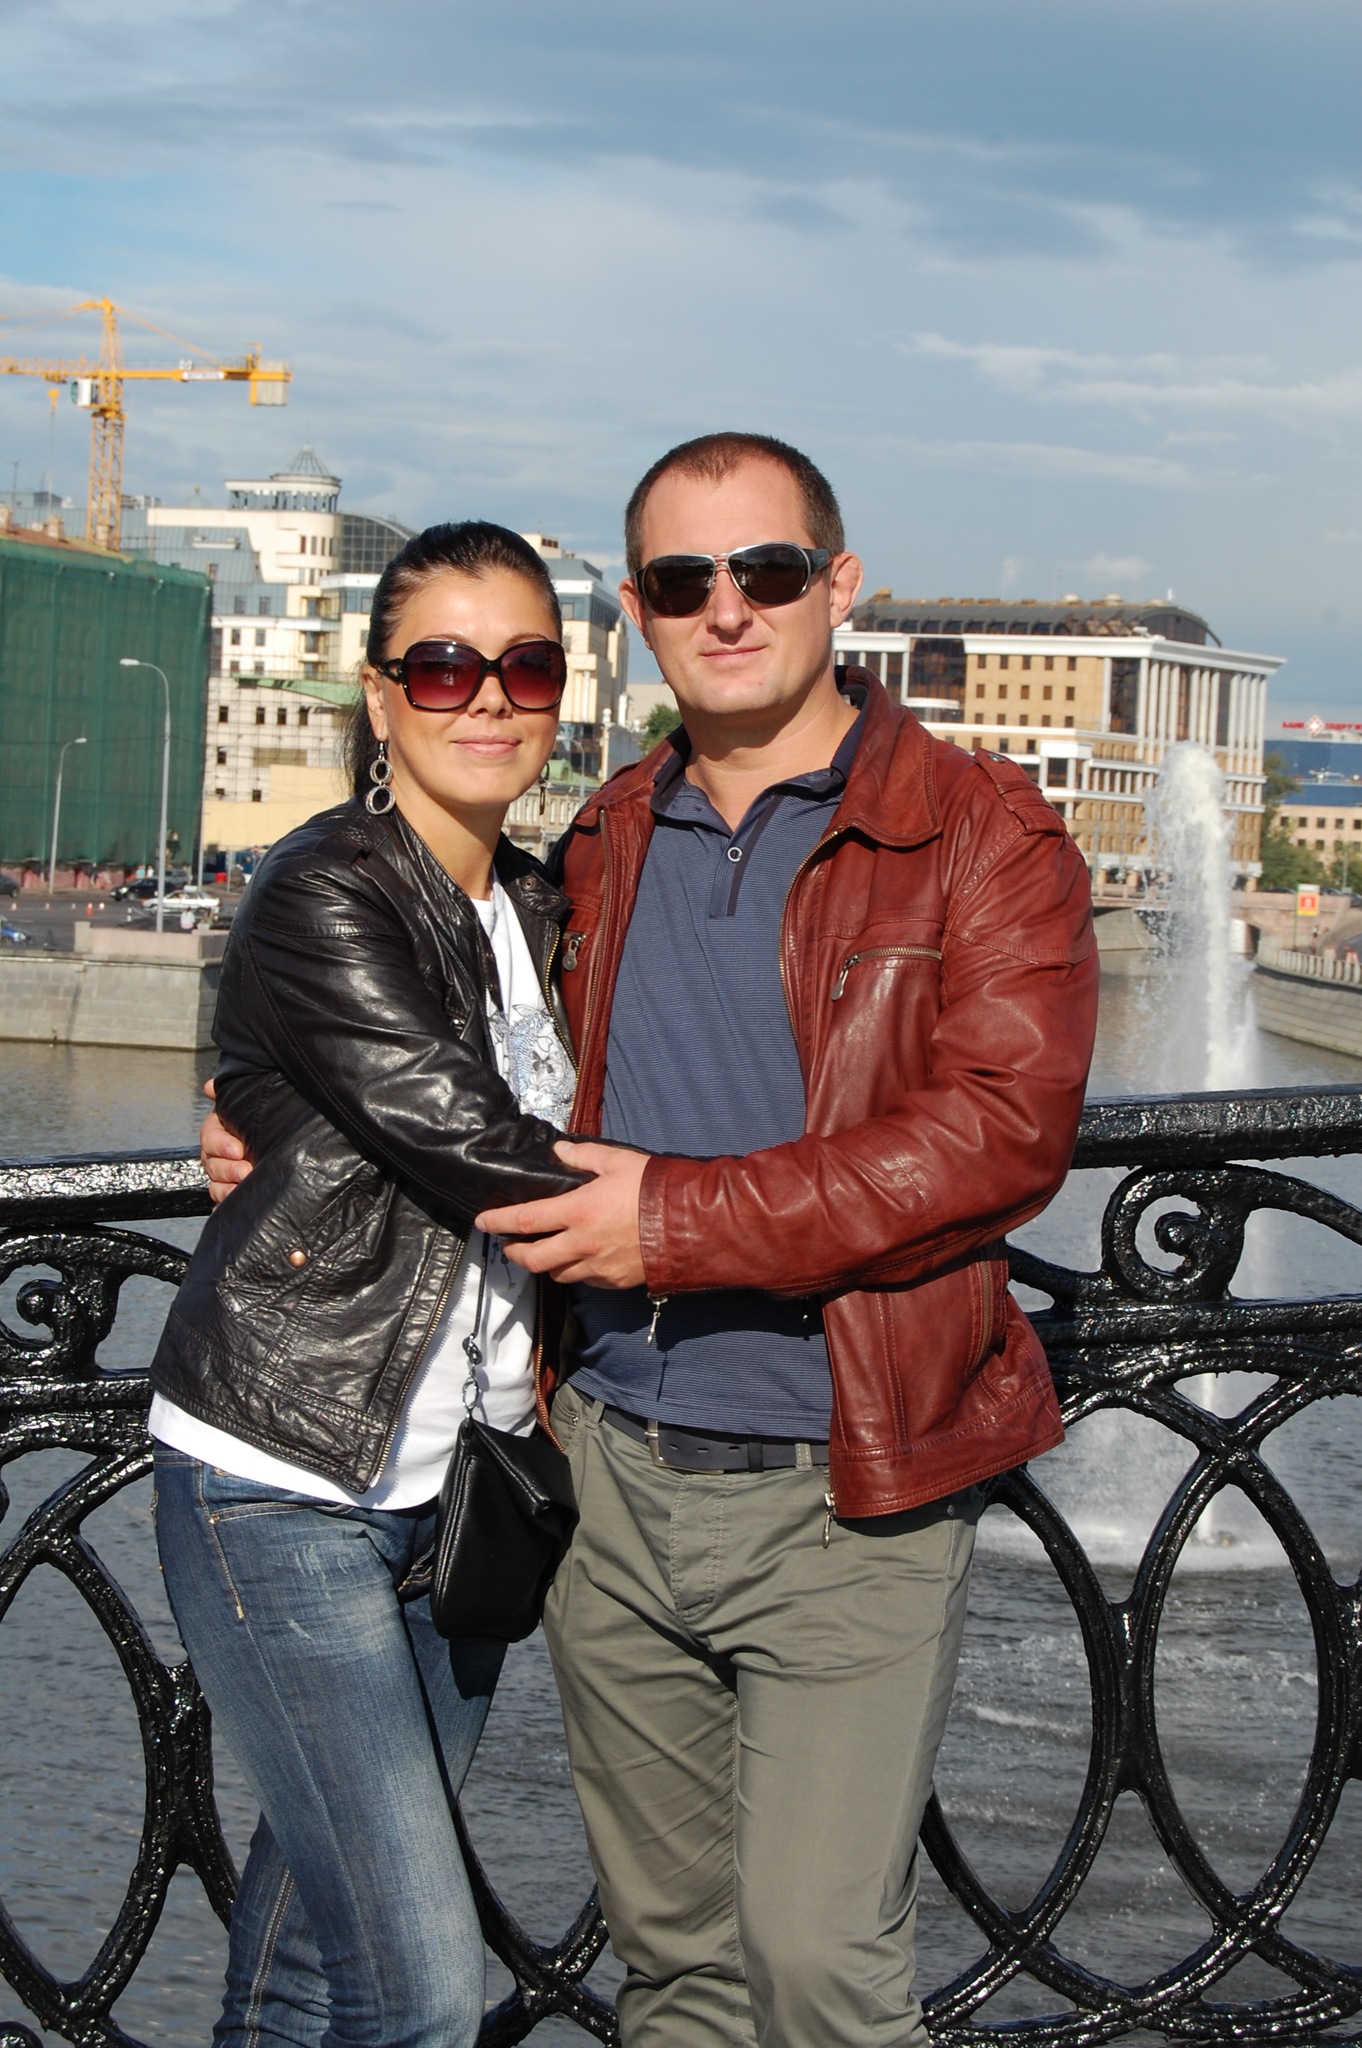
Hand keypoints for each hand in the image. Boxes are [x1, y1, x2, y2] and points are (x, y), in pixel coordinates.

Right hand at [200, 1079, 251, 1204]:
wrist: (278, 1136)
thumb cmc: (259, 1116)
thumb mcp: (246, 1103)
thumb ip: (230, 1095)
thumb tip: (210, 1086)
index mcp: (217, 1130)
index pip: (209, 1136)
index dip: (221, 1144)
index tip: (238, 1150)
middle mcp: (216, 1153)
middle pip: (211, 1164)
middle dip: (228, 1169)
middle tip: (246, 1171)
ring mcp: (223, 1174)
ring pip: (215, 1185)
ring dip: (226, 1189)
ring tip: (243, 1189)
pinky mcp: (231, 1191)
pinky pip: (222, 1202)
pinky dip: (227, 1204)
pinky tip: (236, 1206)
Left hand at [475, 1141, 648, 1287]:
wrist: (691, 1223)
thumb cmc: (654, 1188)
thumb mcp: (618, 1161)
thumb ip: (584, 1155)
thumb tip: (559, 1151)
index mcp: (577, 1212)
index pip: (523, 1220)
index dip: (497, 1222)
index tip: (482, 1221)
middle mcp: (581, 1244)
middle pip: (532, 1259)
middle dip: (514, 1253)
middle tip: (508, 1245)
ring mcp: (598, 1267)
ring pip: (557, 1274)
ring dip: (545, 1264)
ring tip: (545, 1251)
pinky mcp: (615, 1281)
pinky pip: (585, 1281)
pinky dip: (576, 1271)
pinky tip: (580, 1259)